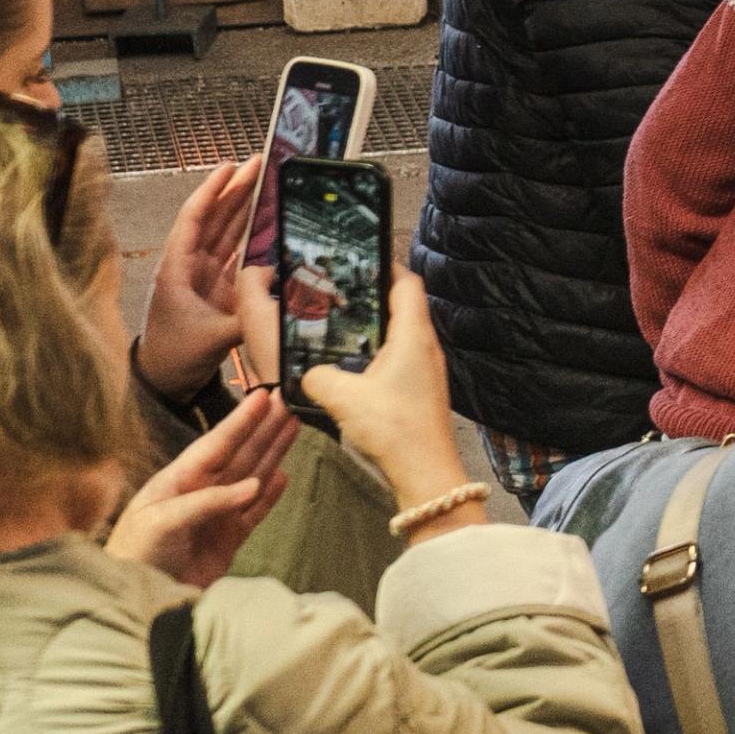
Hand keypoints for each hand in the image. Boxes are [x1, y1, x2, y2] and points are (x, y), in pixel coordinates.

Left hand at [107, 388, 298, 587]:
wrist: (136, 599)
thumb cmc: (136, 554)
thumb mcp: (161, 520)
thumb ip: (207, 501)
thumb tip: (253, 485)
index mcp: (179, 480)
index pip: (216, 443)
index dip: (241, 420)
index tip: (262, 396)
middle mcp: (200, 492)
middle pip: (239, 453)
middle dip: (263, 427)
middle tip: (285, 400)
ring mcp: (216, 515)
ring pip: (253, 476)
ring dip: (273, 451)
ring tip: (292, 426)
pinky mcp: (228, 540)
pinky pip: (255, 512)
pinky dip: (271, 495)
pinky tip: (283, 475)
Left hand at [139, 157, 264, 398]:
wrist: (165, 382)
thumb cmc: (174, 358)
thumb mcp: (213, 338)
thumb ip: (248, 316)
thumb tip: (277, 296)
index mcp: (177, 269)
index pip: (195, 219)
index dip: (213, 191)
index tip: (229, 166)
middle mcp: (189, 267)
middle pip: (214, 218)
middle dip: (235, 190)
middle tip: (259, 164)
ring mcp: (204, 277)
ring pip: (227, 234)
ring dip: (245, 209)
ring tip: (264, 182)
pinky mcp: (218, 290)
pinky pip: (237, 255)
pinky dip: (252, 238)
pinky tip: (268, 223)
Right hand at [293, 270, 479, 532]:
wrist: (426, 474)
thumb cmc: (393, 428)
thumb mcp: (342, 398)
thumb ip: (317, 377)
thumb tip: (306, 372)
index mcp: (414, 335)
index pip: (408, 283)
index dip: (387, 266)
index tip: (361, 259)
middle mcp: (426, 346)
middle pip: (405, 306)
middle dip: (374, 297)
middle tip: (341, 293)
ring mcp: (428, 369)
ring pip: (403, 334)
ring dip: (376, 328)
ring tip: (342, 328)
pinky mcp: (423, 390)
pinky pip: (402, 358)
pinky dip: (379, 354)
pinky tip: (355, 367)